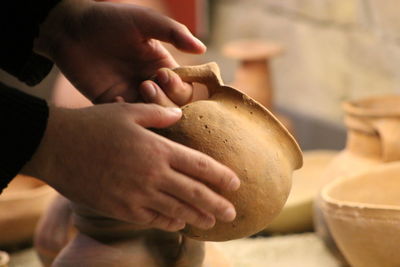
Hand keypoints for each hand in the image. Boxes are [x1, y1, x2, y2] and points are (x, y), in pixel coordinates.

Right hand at [22, 103, 239, 231]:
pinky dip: (169, 222)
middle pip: (195, 193)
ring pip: (177, 210)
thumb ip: (158, 114)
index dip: (221, 176)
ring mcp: (138, 195)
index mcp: (159, 149)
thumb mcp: (129, 111)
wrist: (57, 147)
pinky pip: (153, 219)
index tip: (236, 184)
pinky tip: (179, 223)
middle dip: (217, 204)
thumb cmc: (94, 125)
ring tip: (212, 222)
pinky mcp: (122, 208)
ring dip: (197, 217)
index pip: (200, 166)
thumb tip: (179, 114)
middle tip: (232, 213)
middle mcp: (153, 175)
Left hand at [34, 0, 202, 103]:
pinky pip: (126, 118)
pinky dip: (126, 113)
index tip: (163, 74)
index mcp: (162, 67)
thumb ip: (174, 33)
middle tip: (147, 83)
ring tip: (137, 89)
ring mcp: (131, 95)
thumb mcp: (144, 21)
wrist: (71, 28)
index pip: (184, 89)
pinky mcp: (111, 103)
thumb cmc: (110, 19)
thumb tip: (202, 48)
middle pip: (173, 107)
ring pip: (152, 116)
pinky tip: (116, 97)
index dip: (179, 87)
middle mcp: (151, 84)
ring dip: (149, 108)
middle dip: (165, 99)